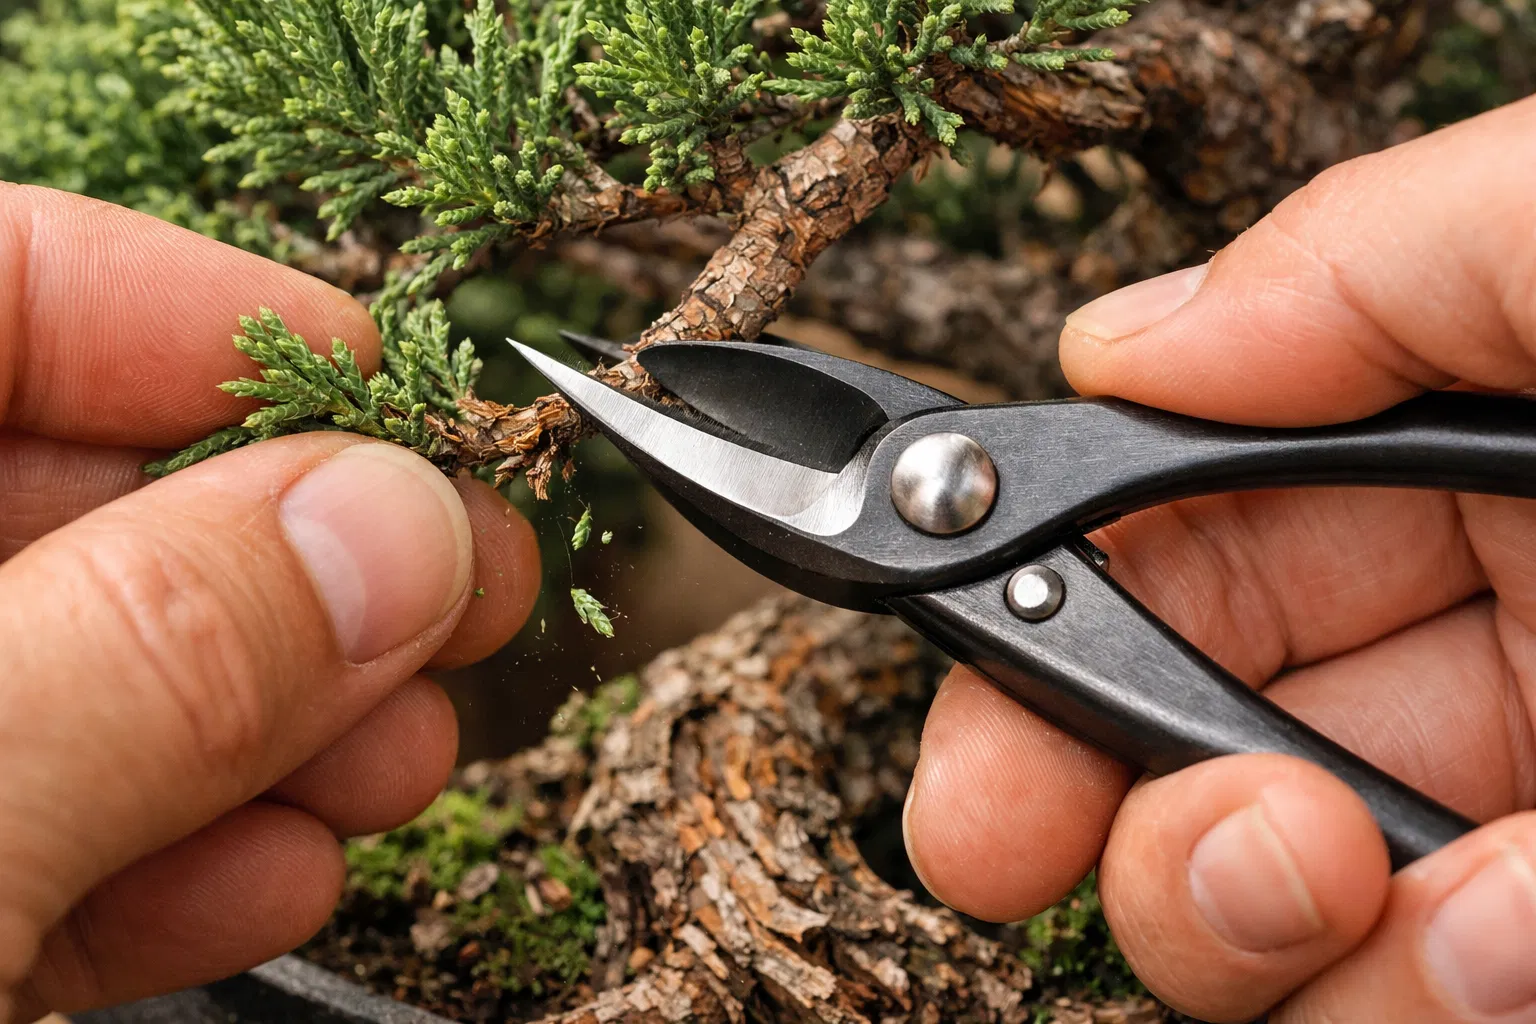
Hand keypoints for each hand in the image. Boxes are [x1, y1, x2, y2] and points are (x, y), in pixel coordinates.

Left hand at [0, 184, 540, 1021]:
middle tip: (463, 582)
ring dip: (269, 715)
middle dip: (287, 547)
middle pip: (63, 492)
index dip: (195, 309)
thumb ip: (150, 650)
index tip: (389, 389)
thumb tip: (393, 528)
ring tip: (397, 750)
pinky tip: (276, 867)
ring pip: (76, 674)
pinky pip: (33, 838)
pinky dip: (176, 852)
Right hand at [902, 94, 1535, 1021]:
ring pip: (1299, 921)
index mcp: (1469, 461)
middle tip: (1009, 842)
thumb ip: (1346, 266)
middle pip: (1203, 756)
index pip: (1192, 562)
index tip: (959, 746)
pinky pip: (1442, 998)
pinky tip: (1497, 943)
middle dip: (1097, 816)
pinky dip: (1422, 990)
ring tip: (1315, 875)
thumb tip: (1110, 345)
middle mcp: (1498, 637)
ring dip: (1240, 924)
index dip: (1043, 650)